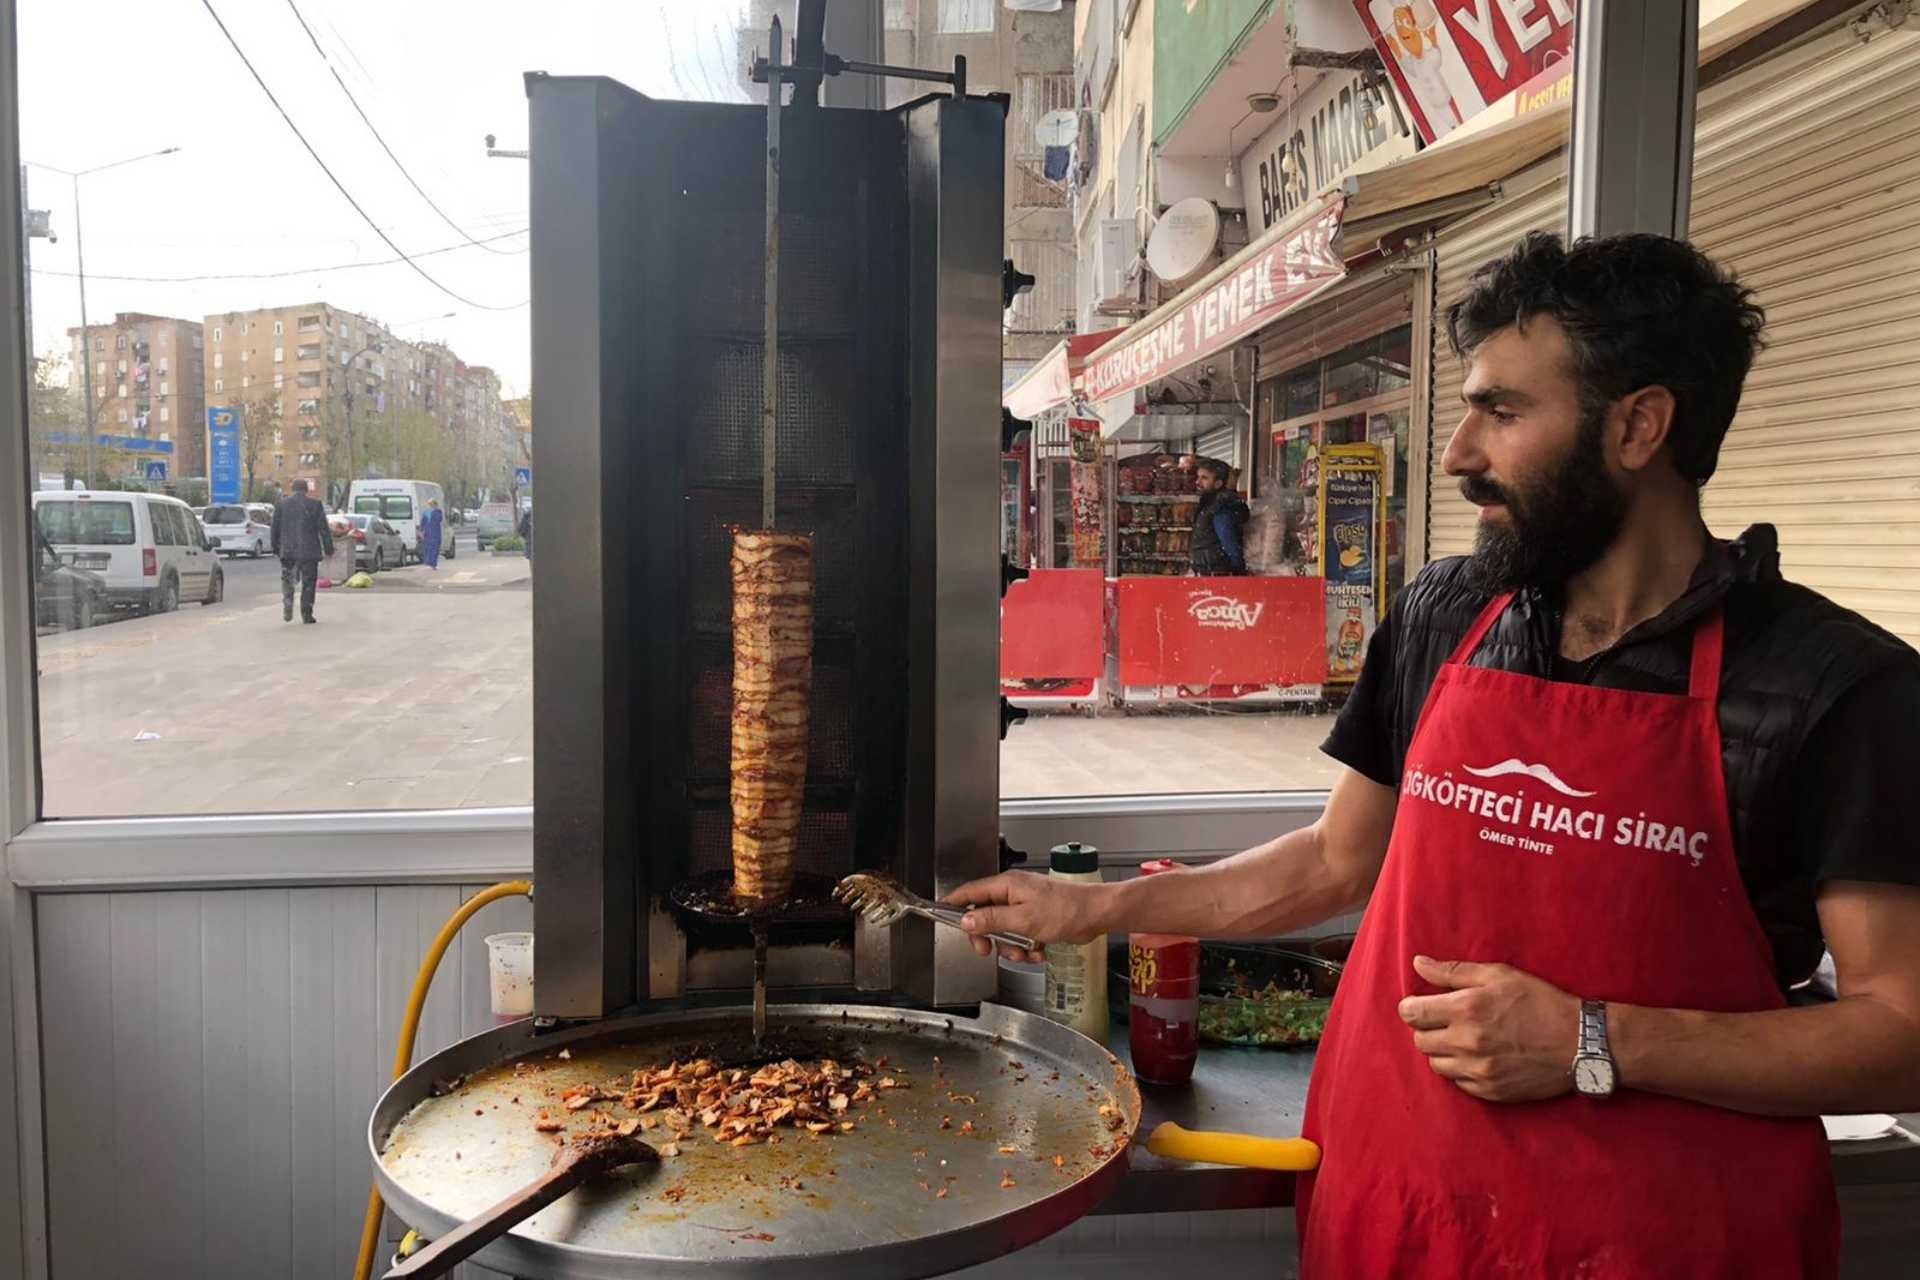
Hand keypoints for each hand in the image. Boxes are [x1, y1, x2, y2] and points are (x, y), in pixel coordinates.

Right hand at [941, 871, 1102, 963]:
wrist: (1096, 915)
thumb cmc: (1067, 910)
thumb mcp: (1022, 920)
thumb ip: (991, 920)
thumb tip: (967, 920)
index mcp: (1007, 886)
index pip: (970, 892)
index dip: (954, 904)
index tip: (940, 913)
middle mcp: (1014, 893)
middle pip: (984, 916)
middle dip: (989, 937)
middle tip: (990, 949)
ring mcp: (1025, 906)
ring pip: (1003, 931)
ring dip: (1011, 946)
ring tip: (1025, 951)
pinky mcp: (1036, 918)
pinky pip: (1020, 936)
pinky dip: (1027, 946)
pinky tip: (1038, 949)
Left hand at [1397, 955, 1580, 1102]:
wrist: (1579, 1042)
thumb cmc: (1540, 1001)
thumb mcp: (1499, 975)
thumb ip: (1453, 971)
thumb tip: (1417, 964)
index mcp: (1465, 1009)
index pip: (1411, 1014)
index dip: (1412, 1007)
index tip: (1421, 1005)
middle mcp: (1467, 1042)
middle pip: (1419, 1041)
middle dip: (1427, 1029)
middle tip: (1447, 1021)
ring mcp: (1478, 1070)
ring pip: (1436, 1064)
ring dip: (1442, 1051)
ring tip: (1464, 1039)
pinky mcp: (1490, 1091)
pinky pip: (1458, 1082)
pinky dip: (1462, 1070)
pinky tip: (1479, 1056)